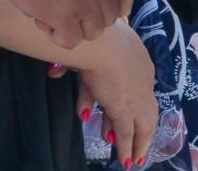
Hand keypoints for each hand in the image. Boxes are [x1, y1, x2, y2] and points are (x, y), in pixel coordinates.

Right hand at [76, 22, 157, 169]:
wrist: (99, 43)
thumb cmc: (88, 39)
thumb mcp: (82, 46)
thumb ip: (70, 62)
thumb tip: (54, 72)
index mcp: (136, 57)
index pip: (133, 83)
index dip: (129, 99)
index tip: (121, 109)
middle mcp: (141, 78)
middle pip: (143, 107)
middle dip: (138, 125)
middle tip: (134, 141)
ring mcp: (135, 95)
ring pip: (140, 124)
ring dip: (136, 142)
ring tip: (133, 157)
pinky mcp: (125, 111)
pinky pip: (127, 134)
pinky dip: (127, 148)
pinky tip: (128, 162)